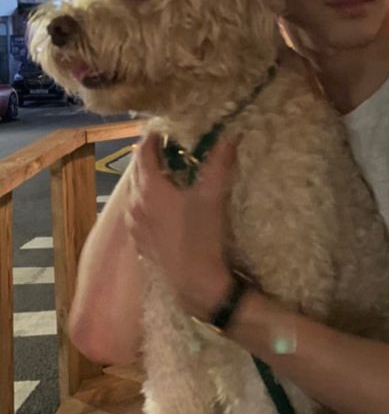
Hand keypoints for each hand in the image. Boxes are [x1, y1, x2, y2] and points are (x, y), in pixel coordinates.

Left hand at [125, 132, 237, 318]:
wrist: (195, 283)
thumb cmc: (202, 236)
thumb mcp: (213, 195)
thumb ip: (219, 162)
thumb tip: (228, 135)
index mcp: (148, 188)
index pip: (143, 151)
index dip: (154, 136)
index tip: (168, 129)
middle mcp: (134, 204)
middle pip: (138, 170)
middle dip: (153, 157)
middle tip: (174, 150)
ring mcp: (134, 225)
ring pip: (137, 192)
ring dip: (151, 180)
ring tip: (172, 177)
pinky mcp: (139, 241)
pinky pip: (139, 211)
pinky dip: (149, 202)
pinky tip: (168, 207)